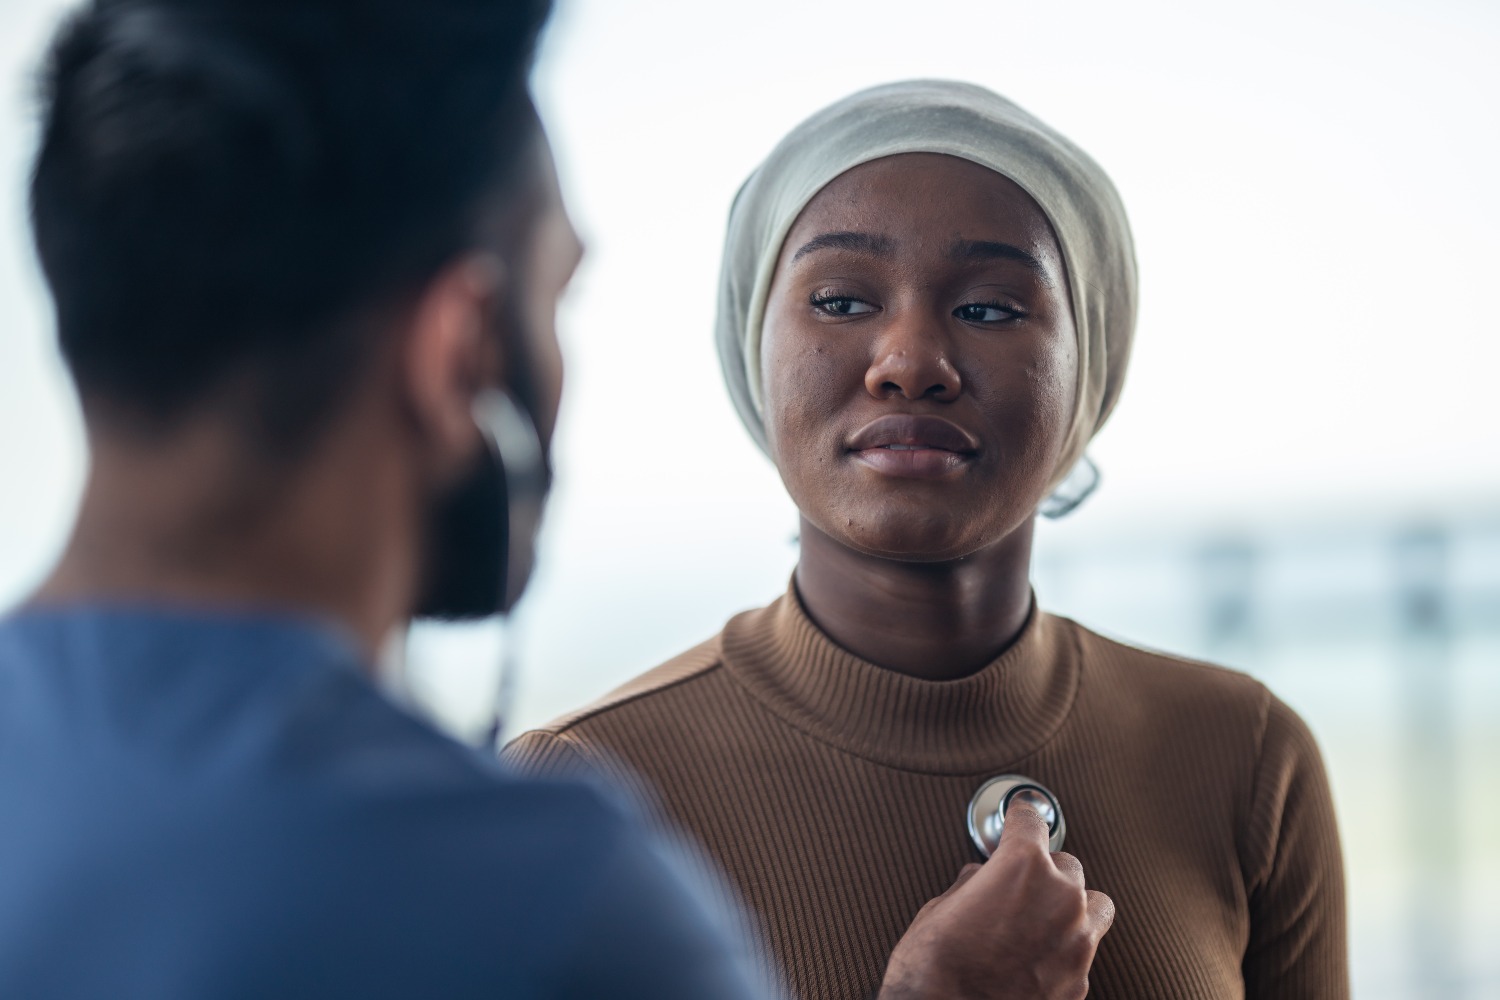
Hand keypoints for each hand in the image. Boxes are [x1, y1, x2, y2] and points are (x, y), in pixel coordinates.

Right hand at [877, 798, 1114, 999]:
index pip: (1032, 822)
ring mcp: (1076, 943)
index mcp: (1023, 866)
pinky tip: (1037, 956)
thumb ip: (974, 884)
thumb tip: (981, 880)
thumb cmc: (935, 968)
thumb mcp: (942, 907)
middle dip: (1044, 870)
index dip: (1021, 816)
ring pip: (1094, 905)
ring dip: (1071, 905)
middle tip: (1017, 885)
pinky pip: (1083, 950)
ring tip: (1042, 918)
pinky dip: (1065, 947)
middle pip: (1067, 865)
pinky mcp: (1080, 981)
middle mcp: (1060, 899)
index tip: (1021, 816)